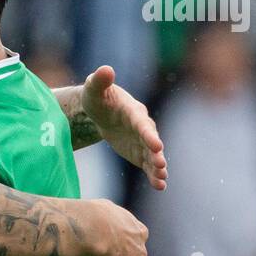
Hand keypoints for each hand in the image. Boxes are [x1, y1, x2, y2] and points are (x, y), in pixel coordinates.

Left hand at [82, 65, 166, 190]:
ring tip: (161, 179)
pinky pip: (148, 165)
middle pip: (151, 141)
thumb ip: (100, 80)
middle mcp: (142, 126)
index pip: (141, 124)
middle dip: (156, 153)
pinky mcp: (139, 153)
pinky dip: (153, 175)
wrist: (100, 111)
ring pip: (153, 155)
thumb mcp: (94, 89)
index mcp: (133, 112)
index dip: (148, 134)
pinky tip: (159, 186)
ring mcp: (143, 141)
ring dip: (158, 167)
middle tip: (161, 165)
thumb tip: (106, 69)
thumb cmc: (97, 97)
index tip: (156, 145)